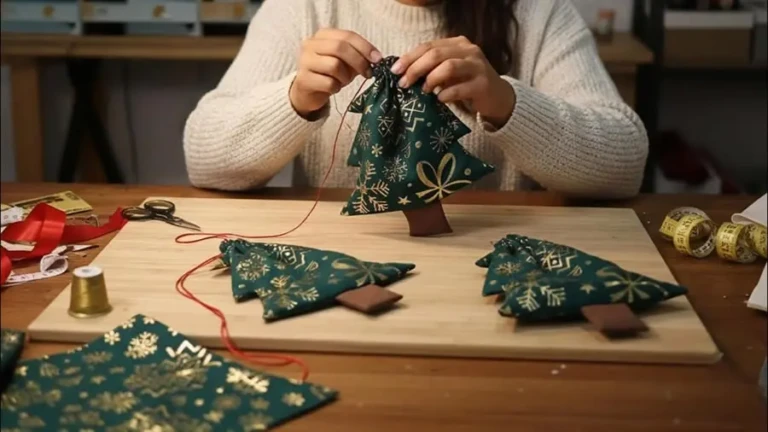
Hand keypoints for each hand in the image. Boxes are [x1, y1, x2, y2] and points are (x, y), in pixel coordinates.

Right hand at [290, 29, 381, 117]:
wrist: (307, 92)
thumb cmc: (329, 74)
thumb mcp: (345, 62)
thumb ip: (359, 56)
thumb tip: (377, 59)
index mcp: (323, 35)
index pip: (347, 35)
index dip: (365, 47)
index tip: (378, 59)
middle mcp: (310, 44)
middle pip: (340, 47)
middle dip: (358, 61)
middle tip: (368, 73)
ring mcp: (305, 62)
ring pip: (334, 65)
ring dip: (346, 77)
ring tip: (344, 81)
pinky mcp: (304, 80)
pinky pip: (329, 83)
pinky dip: (336, 87)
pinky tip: (334, 88)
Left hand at [391, 36, 515, 127]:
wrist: (497, 97)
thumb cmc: (467, 84)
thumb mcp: (448, 73)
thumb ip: (430, 69)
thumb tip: (402, 74)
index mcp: (457, 44)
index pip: (428, 46)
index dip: (409, 57)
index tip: (395, 71)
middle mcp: (469, 51)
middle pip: (436, 54)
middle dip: (416, 68)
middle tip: (404, 83)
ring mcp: (478, 66)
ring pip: (448, 66)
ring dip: (431, 79)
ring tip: (423, 91)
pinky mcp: (483, 84)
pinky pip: (461, 87)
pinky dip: (446, 93)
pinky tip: (439, 99)